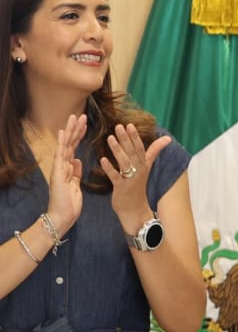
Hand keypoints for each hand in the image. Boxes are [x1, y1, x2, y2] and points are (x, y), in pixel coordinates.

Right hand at [45, 113, 87, 233]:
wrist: (63, 216)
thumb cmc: (69, 203)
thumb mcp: (76, 184)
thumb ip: (75, 172)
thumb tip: (77, 160)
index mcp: (67, 167)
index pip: (74, 147)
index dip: (79, 135)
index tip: (84, 123)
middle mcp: (62, 165)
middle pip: (69, 143)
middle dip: (75, 129)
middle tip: (81, 114)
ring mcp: (58, 168)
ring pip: (64, 145)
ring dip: (70, 131)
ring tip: (74, 117)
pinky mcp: (57, 173)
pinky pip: (60, 156)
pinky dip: (62, 144)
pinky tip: (64, 133)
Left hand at [99, 123, 172, 228]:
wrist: (135, 210)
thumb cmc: (138, 187)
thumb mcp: (147, 167)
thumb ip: (154, 151)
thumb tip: (168, 138)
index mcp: (144, 165)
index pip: (140, 148)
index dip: (135, 137)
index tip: (129, 125)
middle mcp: (139, 171)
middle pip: (133, 152)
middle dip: (126, 139)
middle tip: (119, 126)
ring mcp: (131, 179)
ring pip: (125, 162)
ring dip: (118, 150)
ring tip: (110, 138)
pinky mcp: (122, 188)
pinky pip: (116, 177)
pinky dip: (109, 168)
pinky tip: (102, 160)